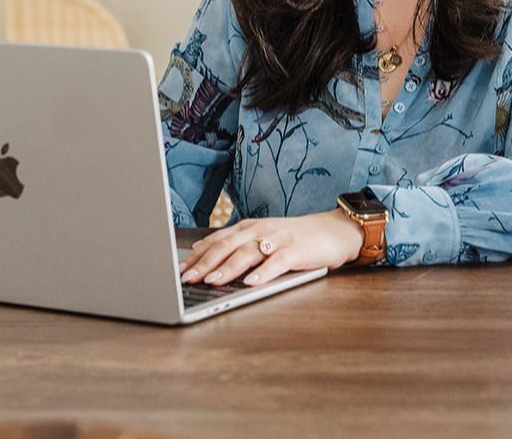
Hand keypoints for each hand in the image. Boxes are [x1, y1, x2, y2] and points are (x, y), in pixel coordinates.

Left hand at [179, 209, 365, 286]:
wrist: (333, 231)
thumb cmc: (294, 239)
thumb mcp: (260, 238)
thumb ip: (233, 243)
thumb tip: (199, 250)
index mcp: (248, 228)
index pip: (216, 241)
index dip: (196, 257)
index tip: (178, 271)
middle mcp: (260, 230)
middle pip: (227, 246)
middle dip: (205, 263)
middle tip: (187, 279)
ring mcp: (278, 239)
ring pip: (248, 253)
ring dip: (228, 268)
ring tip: (213, 281)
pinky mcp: (296, 250)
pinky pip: (277, 262)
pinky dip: (263, 272)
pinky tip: (251, 282)